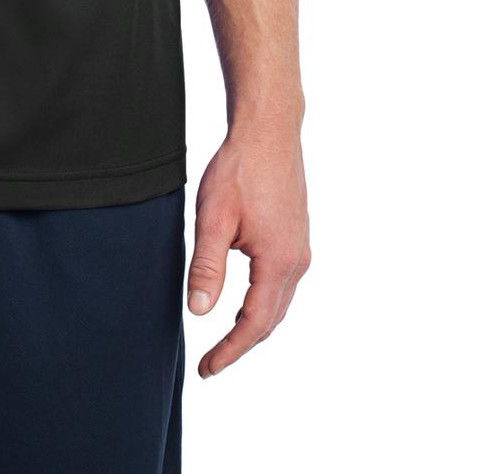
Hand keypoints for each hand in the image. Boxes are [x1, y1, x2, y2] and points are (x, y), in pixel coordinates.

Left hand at [186, 123, 310, 377]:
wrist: (269, 131)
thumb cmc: (239, 169)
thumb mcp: (213, 218)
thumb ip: (207, 266)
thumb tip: (200, 312)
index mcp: (278, 261)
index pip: (254, 323)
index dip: (230, 351)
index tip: (207, 370)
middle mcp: (297, 261)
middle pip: (270, 319)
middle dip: (241, 344)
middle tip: (211, 363)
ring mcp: (301, 248)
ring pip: (279, 303)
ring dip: (254, 325)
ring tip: (225, 340)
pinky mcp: (297, 236)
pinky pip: (282, 284)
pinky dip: (264, 303)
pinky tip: (246, 302)